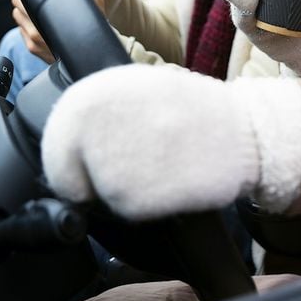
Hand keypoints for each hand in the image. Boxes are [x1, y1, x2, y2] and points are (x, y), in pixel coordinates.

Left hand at [10, 0, 103, 64]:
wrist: (92, 54)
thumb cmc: (94, 28)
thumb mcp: (94, 2)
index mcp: (50, 16)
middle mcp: (37, 31)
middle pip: (16, 4)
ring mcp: (33, 41)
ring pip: (17, 17)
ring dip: (23, 11)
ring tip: (37, 8)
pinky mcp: (32, 49)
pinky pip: (21, 30)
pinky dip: (26, 24)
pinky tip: (39, 22)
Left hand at [41, 64, 300, 219]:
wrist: (245, 133)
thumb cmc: (195, 112)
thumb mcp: (142, 88)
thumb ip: (100, 109)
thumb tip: (67, 142)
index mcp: (93, 92)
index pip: (54, 143)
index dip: (70, 161)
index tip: (89, 165)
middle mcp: (94, 124)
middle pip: (69, 176)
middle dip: (91, 181)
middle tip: (129, 171)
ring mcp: (111, 161)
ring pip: (98, 196)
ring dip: (123, 191)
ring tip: (159, 166)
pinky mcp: (132, 197)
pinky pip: (124, 211)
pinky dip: (144, 205)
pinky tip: (170, 181)